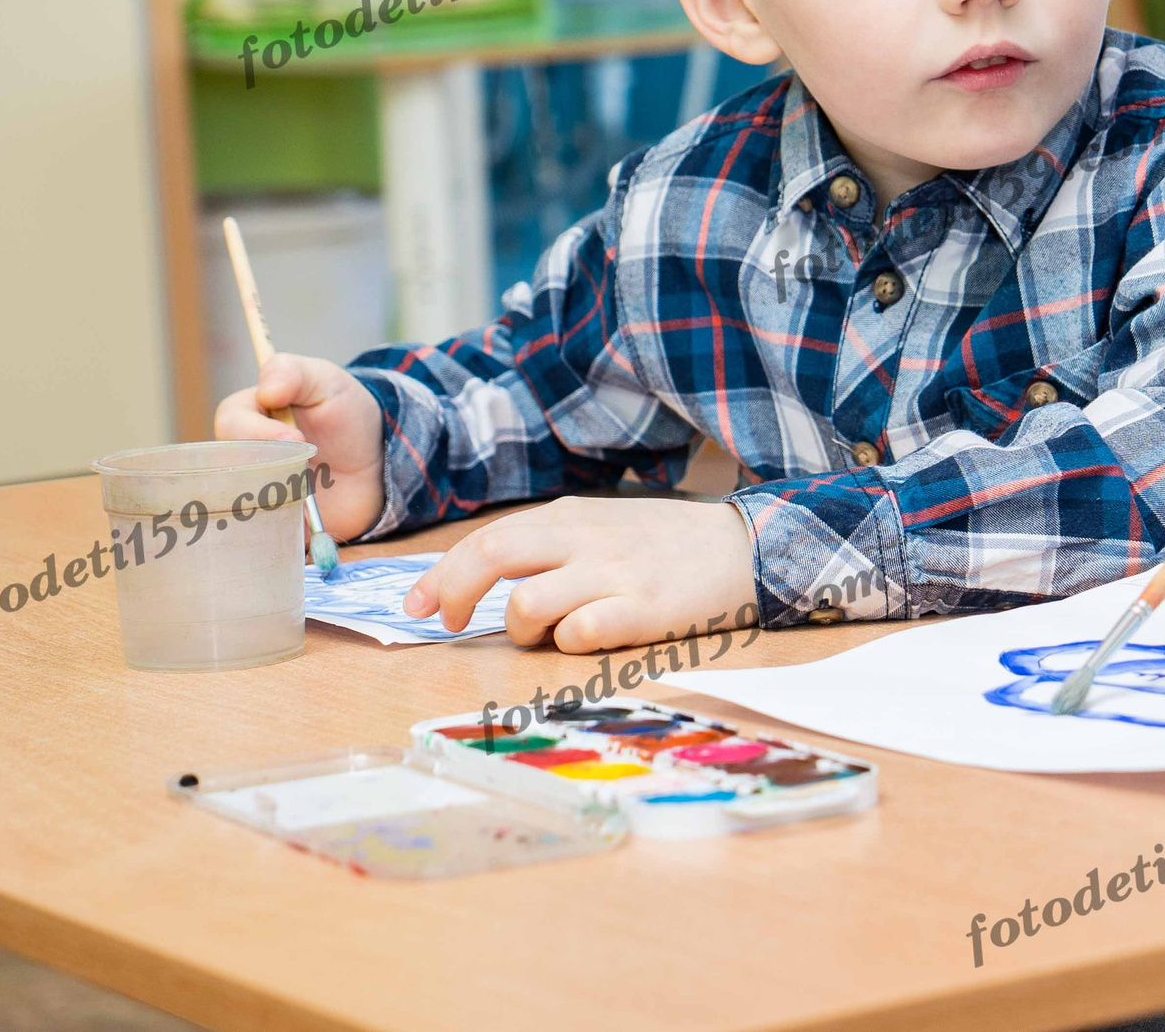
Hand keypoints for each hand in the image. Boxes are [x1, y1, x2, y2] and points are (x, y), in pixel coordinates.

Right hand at [213, 353, 385, 540]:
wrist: (378, 462)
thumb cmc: (346, 414)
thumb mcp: (326, 381)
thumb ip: (294, 373)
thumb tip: (266, 390)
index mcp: (246, 418)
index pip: (230, 423)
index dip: (258, 432)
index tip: (296, 438)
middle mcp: (241, 457)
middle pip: (226, 465)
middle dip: (264, 467)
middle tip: (304, 465)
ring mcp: (254, 492)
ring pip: (238, 503)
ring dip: (270, 503)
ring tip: (306, 498)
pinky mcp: (272, 524)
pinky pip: (260, 536)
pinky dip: (277, 534)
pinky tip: (304, 527)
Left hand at [399, 497, 756, 652]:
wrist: (746, 548)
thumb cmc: (665, 547)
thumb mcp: (601, 529)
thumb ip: (549, 548)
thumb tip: (481, 580)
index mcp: (569, 519)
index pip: (485, 540)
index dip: (439, 575)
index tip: (418, 608)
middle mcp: (584, 542)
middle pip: (492, 556)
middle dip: (454, 592)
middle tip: (450, 623)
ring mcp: (613, 576)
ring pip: (527, 605)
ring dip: (519, 629)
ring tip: (544, 634)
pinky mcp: (643, 612)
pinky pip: (580, 635)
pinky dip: (570, 644)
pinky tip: (587, 639)